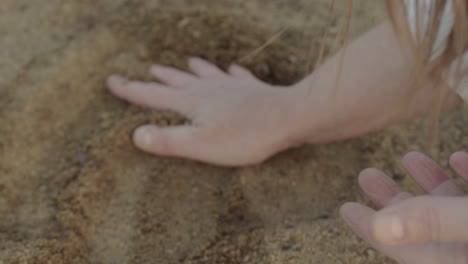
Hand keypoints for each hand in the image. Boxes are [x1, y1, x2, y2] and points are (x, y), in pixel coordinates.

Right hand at [107, 58, 303, 165]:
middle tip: (149, 70)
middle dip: (161, 77)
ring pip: (207, 74)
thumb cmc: (244, 136)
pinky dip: (232, 73)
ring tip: (188, 61)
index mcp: (192, 103)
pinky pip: (238, 77)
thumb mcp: (200, 145)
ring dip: (194, 69)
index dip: (131, 90)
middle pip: (179, 81)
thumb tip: (136, 135)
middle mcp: (209, 90)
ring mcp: (231, 87)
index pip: (154, 95)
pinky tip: (233, 70)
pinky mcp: (252, 90)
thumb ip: (168, 141)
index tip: (112, 81)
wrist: (288, 118)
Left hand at [341, 151, 467, 263]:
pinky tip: (456, 157)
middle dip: (393, 199)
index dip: (370, 227)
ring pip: (454, 208)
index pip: (402, 246)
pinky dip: (467, 175)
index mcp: (458, 258)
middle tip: (366, 175)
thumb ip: (434, 222)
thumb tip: (380, 226)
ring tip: (409, 157)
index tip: (346, 208)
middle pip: (424, 225)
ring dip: (431, 182)